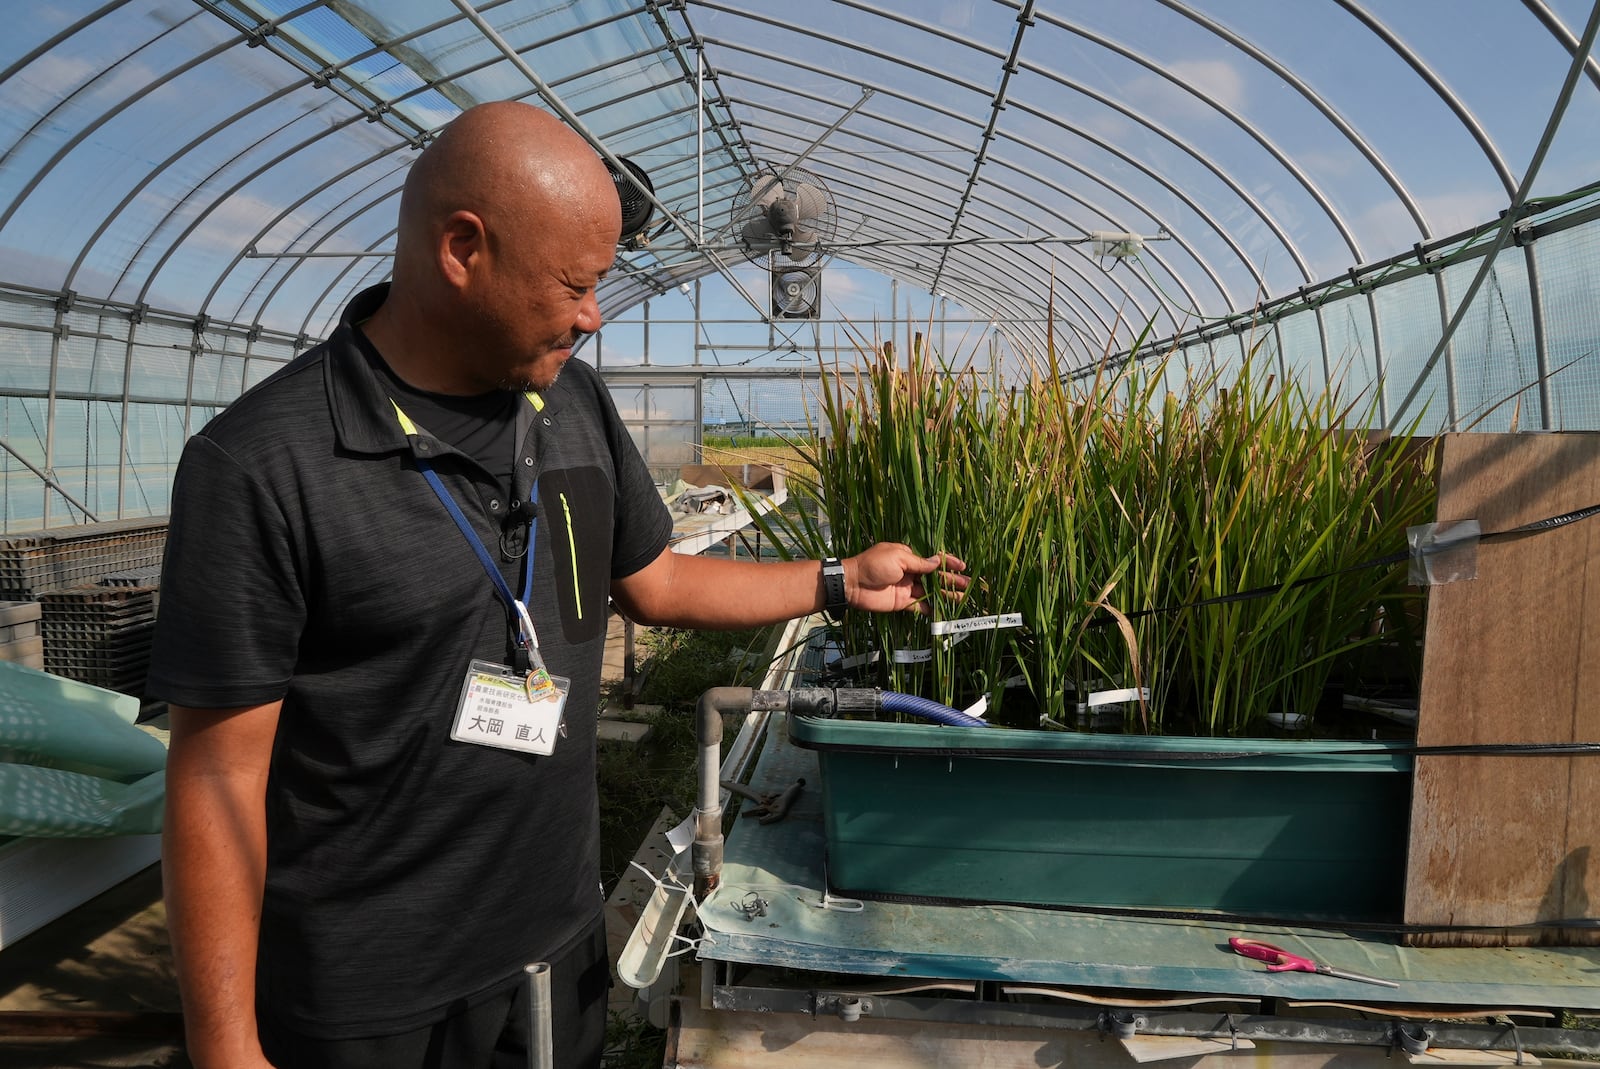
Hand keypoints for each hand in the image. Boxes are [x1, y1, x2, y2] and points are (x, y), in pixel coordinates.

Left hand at [844, 543, 968, 615]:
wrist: (852, 584)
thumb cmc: (873, 565)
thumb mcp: (898, 557)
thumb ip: (919, 563)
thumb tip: (938, 562)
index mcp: (909, 557)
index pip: (933, 560)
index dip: (948, 562)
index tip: (962, 566)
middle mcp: (910, 572)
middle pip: (935, 577)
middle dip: (952, 580)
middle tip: (967, 584)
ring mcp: (907, 588)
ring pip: (931, 592)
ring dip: (946, 595)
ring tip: (962, 598)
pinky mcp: (902, 603)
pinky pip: (920, 606)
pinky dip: (932, 609)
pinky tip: (944, 611)